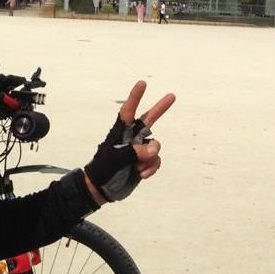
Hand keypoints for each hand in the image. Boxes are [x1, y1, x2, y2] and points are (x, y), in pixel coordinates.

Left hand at [85, 81, 174, 203]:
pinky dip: (152, 168)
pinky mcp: (145, 162)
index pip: (128, 112)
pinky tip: (142, 175)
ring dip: (150, 158)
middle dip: (160, 108)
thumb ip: (135, 152)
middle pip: (149, 120)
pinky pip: (156, 160)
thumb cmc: (103, 169)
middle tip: (172, 96)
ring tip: (138, 169)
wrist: (102, 189)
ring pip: (155, 146)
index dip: (135, 97)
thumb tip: (154, 149)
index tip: (142, 83)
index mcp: (120, 132)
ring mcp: (140, 150)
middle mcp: (132, 137)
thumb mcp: (116, 159)